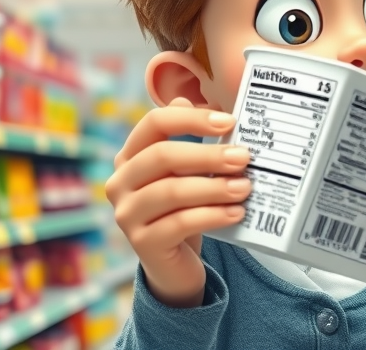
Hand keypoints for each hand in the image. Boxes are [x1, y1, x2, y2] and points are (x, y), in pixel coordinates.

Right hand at [105, 98, 251, 307]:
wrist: (173, 263)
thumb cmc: (182, 208)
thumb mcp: (186, 173)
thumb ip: (188, 140)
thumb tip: (189, 102)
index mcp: (130, 156)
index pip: (154, 123)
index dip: (191, 119)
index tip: (229, 122)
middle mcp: (120, 182)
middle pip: (162, 156)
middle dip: (208, 155)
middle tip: (244, 157)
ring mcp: (127, 214)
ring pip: (172, 191)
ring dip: (214, 187)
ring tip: (245, 187)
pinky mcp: (142, 243)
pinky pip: (180, 223)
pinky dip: (212, 215)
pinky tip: (236, 213)